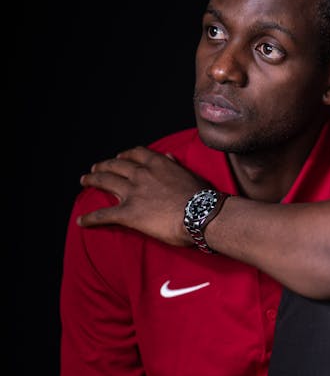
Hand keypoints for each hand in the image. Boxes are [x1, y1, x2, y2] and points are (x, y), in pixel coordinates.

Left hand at [77, 145, 211, 245]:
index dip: (124, 155)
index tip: (120, 157)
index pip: (135, 154)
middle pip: (115, 165)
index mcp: (157, 164)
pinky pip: (104, 215)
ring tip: (84, 181)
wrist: (200, 214)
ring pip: (105, 182)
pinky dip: (90, 218)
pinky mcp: (128, 213)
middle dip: (103, 166)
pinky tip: (81, 221)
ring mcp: (133, 192)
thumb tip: (169, 157)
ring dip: (92, 180)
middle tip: (96, 168)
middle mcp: (141, 174)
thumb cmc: (202, 197)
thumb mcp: (190, 175)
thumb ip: (175, 166)